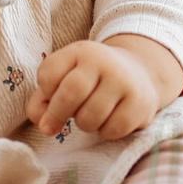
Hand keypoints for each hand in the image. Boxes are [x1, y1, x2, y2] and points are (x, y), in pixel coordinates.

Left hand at [26, 36, 182, 139]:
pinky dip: (104, 132)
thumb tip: (42, 124)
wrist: (140, 72)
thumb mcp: (65, 75)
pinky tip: (108, 120)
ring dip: (83, 124)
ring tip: (88, 115)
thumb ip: (43, 98)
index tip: (49, 98)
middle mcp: (104, 62)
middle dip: (57, 115)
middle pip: (71, 93)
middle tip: (53, 126)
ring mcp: (124, 82)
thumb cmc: (92, 79)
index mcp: (80, 51)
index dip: (44, 93)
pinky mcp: (140, 104)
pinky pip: (112, 130)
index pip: (49, 74)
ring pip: (90, 118)